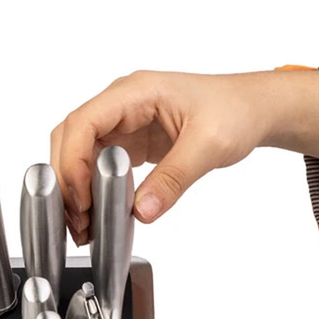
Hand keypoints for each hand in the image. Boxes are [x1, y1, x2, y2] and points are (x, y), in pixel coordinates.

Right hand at [50, 69, 318, 244]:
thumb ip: (173, 180)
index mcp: (136, 92)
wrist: (252, 111)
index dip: (72, 163)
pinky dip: (89, 191)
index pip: (83, 123)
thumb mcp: (210, 147)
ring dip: (74, 189)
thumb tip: (140, 211)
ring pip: (77, 153)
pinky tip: (96, 215)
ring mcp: (121, 123)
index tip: (80, 200)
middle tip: (76, 221)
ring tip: (83, 225)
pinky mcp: (126, 143)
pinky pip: (94, 165)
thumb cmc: (235, 111)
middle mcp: (121, 104)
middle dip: (65, 181)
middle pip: (70, 138)